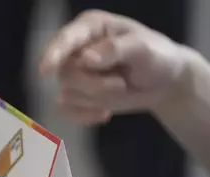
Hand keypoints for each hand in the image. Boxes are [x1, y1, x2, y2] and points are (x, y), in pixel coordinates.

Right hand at [39, 10, 190, 124]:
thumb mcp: (144, 48)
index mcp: (90, 28)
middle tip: (120, 84)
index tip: (45, 69)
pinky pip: (66, 109)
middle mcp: (76, 48)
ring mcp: (74, 73)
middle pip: (66, 72)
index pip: (66, 39)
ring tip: (120, 89)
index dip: (54, 53)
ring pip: (67, 92)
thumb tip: (86, 60)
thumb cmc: (156, 56)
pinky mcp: (75, 95)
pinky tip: (105, 114)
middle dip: (94, 84)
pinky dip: (85, 115)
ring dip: (96, 98)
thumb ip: (115, 49)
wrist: (163, 82)